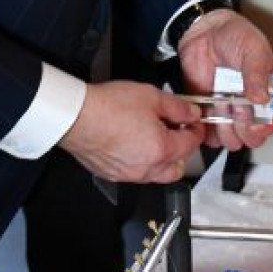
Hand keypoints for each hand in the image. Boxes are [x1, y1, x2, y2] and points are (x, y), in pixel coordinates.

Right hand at [56, 79, 203, 182]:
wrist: (76, 117)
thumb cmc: (108, 107)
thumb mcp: (152, 97)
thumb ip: (178, 107)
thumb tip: (191, 112)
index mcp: (162, 150)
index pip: (192, 144)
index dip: (196, 129)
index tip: (193, 121)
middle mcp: (147, 169)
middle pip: (178, 167)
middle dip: (182, 150)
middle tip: (176, 131)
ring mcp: (128, 174)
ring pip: (156, 173)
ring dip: (161, 158)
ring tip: (153, 135)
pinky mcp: (111, 174)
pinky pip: (134, 172)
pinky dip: (139, 161)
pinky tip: (133, 142)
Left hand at [177, 7, 272, 152]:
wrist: (203, 31)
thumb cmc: (234, 35)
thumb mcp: (253, 49)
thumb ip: (258, 73)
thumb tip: (264, 99)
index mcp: (270, 92)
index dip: (269, 127)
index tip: (258, 123)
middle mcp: (251, 107)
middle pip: (255, 137)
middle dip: (245, 128)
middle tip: (237, 107)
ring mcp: (230, 112)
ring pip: (233, 141)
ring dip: (226, 129)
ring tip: (221, 104)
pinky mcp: (209, 114)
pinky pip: (210, 137)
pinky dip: (208, 130)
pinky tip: (207, 109)